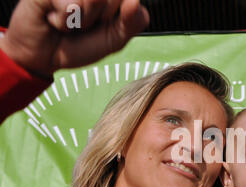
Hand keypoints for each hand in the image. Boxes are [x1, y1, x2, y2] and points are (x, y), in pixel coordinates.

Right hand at [0, 0, 148, 77]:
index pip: (131, 0)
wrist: (45, 58)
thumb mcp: (115, 39)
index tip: (105, 25)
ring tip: (71, 23)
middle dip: (102, 20)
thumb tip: (135, 0)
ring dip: (83, 21)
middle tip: (86, 25)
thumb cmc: (80, 45)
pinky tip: (54, 19)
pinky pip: (71, 5)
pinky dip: (63, 22)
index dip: (120, 19)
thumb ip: (133, 21)